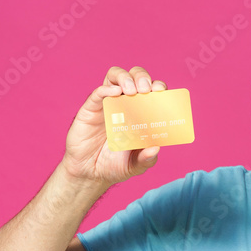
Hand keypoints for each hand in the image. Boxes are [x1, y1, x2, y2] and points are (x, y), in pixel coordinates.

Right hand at [61, 66, 167, 186]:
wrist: (89, 174)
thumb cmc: (114, 166)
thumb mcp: (135, 165)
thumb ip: (147, 159)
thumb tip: (156, 148)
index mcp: (140, 113)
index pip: (151, 91)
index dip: (157, 87)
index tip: (161, 91)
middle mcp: (125, 104)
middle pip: (135, 77)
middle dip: (142, 78)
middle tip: (146, 90)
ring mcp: (107, 104)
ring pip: (115, 77)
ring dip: (125, 78)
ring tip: (131, 90)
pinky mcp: (90, 109)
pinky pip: (98, 92)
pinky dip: (106, 89)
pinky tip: (115, 93)